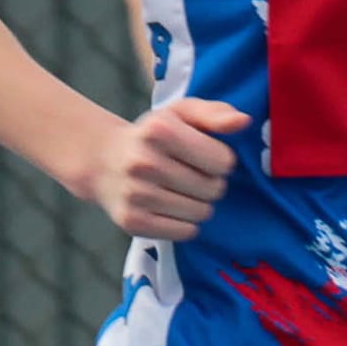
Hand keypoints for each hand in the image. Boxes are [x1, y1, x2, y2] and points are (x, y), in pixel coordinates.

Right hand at [83, 98, 250, 237]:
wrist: (104, 161)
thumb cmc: (152, 135)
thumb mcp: (181, 113)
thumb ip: (215, 113)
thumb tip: (243, 121)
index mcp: (160, 131)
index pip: (223, 161)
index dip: (221, 160)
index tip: (205, 157)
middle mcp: (144, 162)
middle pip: (214, 189)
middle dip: (211, 183)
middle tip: (193, 175)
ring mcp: (136, 194)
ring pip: (201, 213)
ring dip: (200, 204)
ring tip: (181, 191)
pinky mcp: (132, 221)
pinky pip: (185, 232)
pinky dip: (186, 224)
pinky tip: (172, 208)